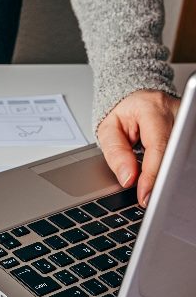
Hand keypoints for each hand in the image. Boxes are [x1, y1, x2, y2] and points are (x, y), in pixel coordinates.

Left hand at [97, 90, 179, 206]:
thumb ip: (116, 154)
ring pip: (182, 154)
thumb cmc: (123, 114)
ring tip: (157, 187)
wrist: (136, 99)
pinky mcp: (190, 130)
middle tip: (152, 198)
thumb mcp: (108, 130)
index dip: (152, 174)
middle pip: (175, 152)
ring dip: (170, 173)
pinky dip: (174, 166)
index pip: (157, 147)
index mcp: (153, 109)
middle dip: (163, 178)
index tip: (146, 195)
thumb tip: (127, 179)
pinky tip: (166, 175)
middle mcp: (176, 112)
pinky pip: (183, 152)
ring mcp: (187, 121)